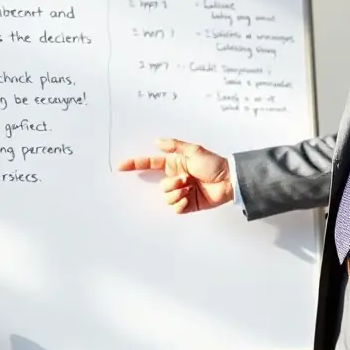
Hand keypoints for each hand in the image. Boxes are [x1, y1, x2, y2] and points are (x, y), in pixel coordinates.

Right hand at [117, 138, 232, 212]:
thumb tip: (156, 141)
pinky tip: (190, 197)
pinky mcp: (187, 205)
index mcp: (175, 165)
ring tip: (191, 188)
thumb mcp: (194, 150)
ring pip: (167, 197)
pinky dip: (181, 203)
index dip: (136, 165)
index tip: (121, 166)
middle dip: (171, 184)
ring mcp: (181, 192)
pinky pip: (175, 208)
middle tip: (185, 180)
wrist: (228, 181)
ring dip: (178, 193)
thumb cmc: (213, 164)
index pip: (151, 164)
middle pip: (160, 185)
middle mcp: (176, 178)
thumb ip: (174, 146)